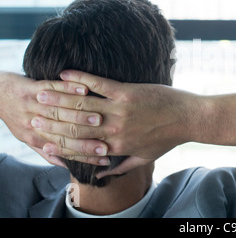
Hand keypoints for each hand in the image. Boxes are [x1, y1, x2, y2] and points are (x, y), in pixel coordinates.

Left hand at [0, 72, 106, 166]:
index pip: (66, 150)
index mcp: (36, 138)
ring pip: (60, 113)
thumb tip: (66, 164)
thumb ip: (46, 151)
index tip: (105, 156)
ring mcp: (32, 106)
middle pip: (65, 134)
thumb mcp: (27, 137)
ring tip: (100, 118)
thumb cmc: (16, 116)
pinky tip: (85, 89)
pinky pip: (52, 89)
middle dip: (87, 140)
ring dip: (81, 115)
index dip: (86, 155)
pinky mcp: (30, 89)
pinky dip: (69, 88)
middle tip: (107, 143)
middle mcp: (34, 125)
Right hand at [33, 70, 235, 175]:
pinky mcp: (128, 92)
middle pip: (75, 125)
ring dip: (59, 97)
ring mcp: (120, 110)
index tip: (43, 138)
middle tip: (34, 112)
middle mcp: (114, 130)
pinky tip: (66, 72)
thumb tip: (101, 175)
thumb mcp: (145, 158)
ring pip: (82, 104)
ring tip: (42, 92)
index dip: (58, 142)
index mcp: (116, 146)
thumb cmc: (167, 138)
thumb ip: (121, 166)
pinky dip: (81, 77)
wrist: (189, 118)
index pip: (80, 146)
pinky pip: (99, 83)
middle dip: (51, 119)